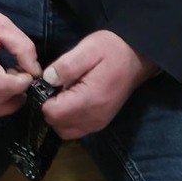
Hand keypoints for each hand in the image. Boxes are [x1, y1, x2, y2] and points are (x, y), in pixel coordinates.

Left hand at [40, 30, 155, 139]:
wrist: (137, 57)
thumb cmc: (112, 50)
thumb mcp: (88, 49)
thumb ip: (66, 66)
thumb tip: (46, 79)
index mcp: (90, 100)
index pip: (53, 114)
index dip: (43, 99)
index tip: (48, 83)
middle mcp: (94, 118)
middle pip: (57, 125)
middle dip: (49, 108)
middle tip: (56, 86)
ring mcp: (99, 123)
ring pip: (65, 131)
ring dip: (59, 115)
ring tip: (64, 92)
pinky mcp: (101, 122)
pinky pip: (76, 129)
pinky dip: (69, 119)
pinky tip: (72, 99)